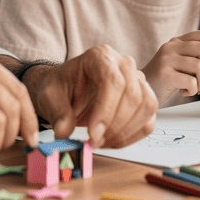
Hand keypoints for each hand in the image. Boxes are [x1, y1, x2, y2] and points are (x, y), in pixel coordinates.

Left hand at [31, 44, 156, 148]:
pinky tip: (112, 142)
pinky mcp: (143, 98)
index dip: (106, 111)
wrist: (68, 92)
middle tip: (95, 142)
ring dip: (125, 132)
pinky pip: (149, 120)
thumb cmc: (60, 88)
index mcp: (99, 56)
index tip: (93, 135)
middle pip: (133, 95)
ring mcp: (137, 80)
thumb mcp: (50, 96)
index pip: (112, 81)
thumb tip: (64, 132)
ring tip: (101, 143)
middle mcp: (123, 64)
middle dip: (115, 126)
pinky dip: (133, 136)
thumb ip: (57, 113)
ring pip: (146, 107)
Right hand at [142, 30, 199, 103]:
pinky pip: (191, 82)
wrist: (144, 90)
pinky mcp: (164, 74)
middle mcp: (171, 46)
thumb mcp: (189, 65)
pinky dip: (193, 90)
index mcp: (178, 41)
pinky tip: (184, 92)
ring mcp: (166, 59)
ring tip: (196, 88)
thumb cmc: (169, 78)